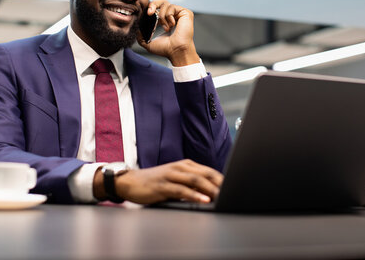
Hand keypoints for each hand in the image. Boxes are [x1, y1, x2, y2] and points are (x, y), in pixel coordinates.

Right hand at [108, 159, 222, 204]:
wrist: (131, 182)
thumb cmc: (155, 182)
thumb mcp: (176, 180)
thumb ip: (191, 184)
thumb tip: (211, 193)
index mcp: (185, 165)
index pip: (209, 171)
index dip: (222, 180)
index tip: (234, 188)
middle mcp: (179, 167)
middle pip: (205, 174)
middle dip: (220, 184)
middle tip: (231, 193)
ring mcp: (170, 175)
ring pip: (195, 180)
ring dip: (210, 189)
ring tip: (221, 197)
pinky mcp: (162, 185)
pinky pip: (181, 190)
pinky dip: (194, 195)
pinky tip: (203, 200)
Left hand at [137, 0, 199, 66]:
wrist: (176, 51)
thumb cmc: (166, 49)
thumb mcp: (148, 43)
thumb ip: (140, 36)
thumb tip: (136, 29)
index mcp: (165, 21)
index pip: (157, 8)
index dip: (150, 8)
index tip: (147, 14)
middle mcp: (173, 16)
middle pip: (161, 1)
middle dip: (153, 5)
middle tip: (149, 13)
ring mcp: (179, 14)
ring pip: (166, 4)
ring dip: (162, 16)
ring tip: (165, 27)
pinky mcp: (185, 13)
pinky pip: (173, 7)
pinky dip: (169, 16)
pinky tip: (172, 25)